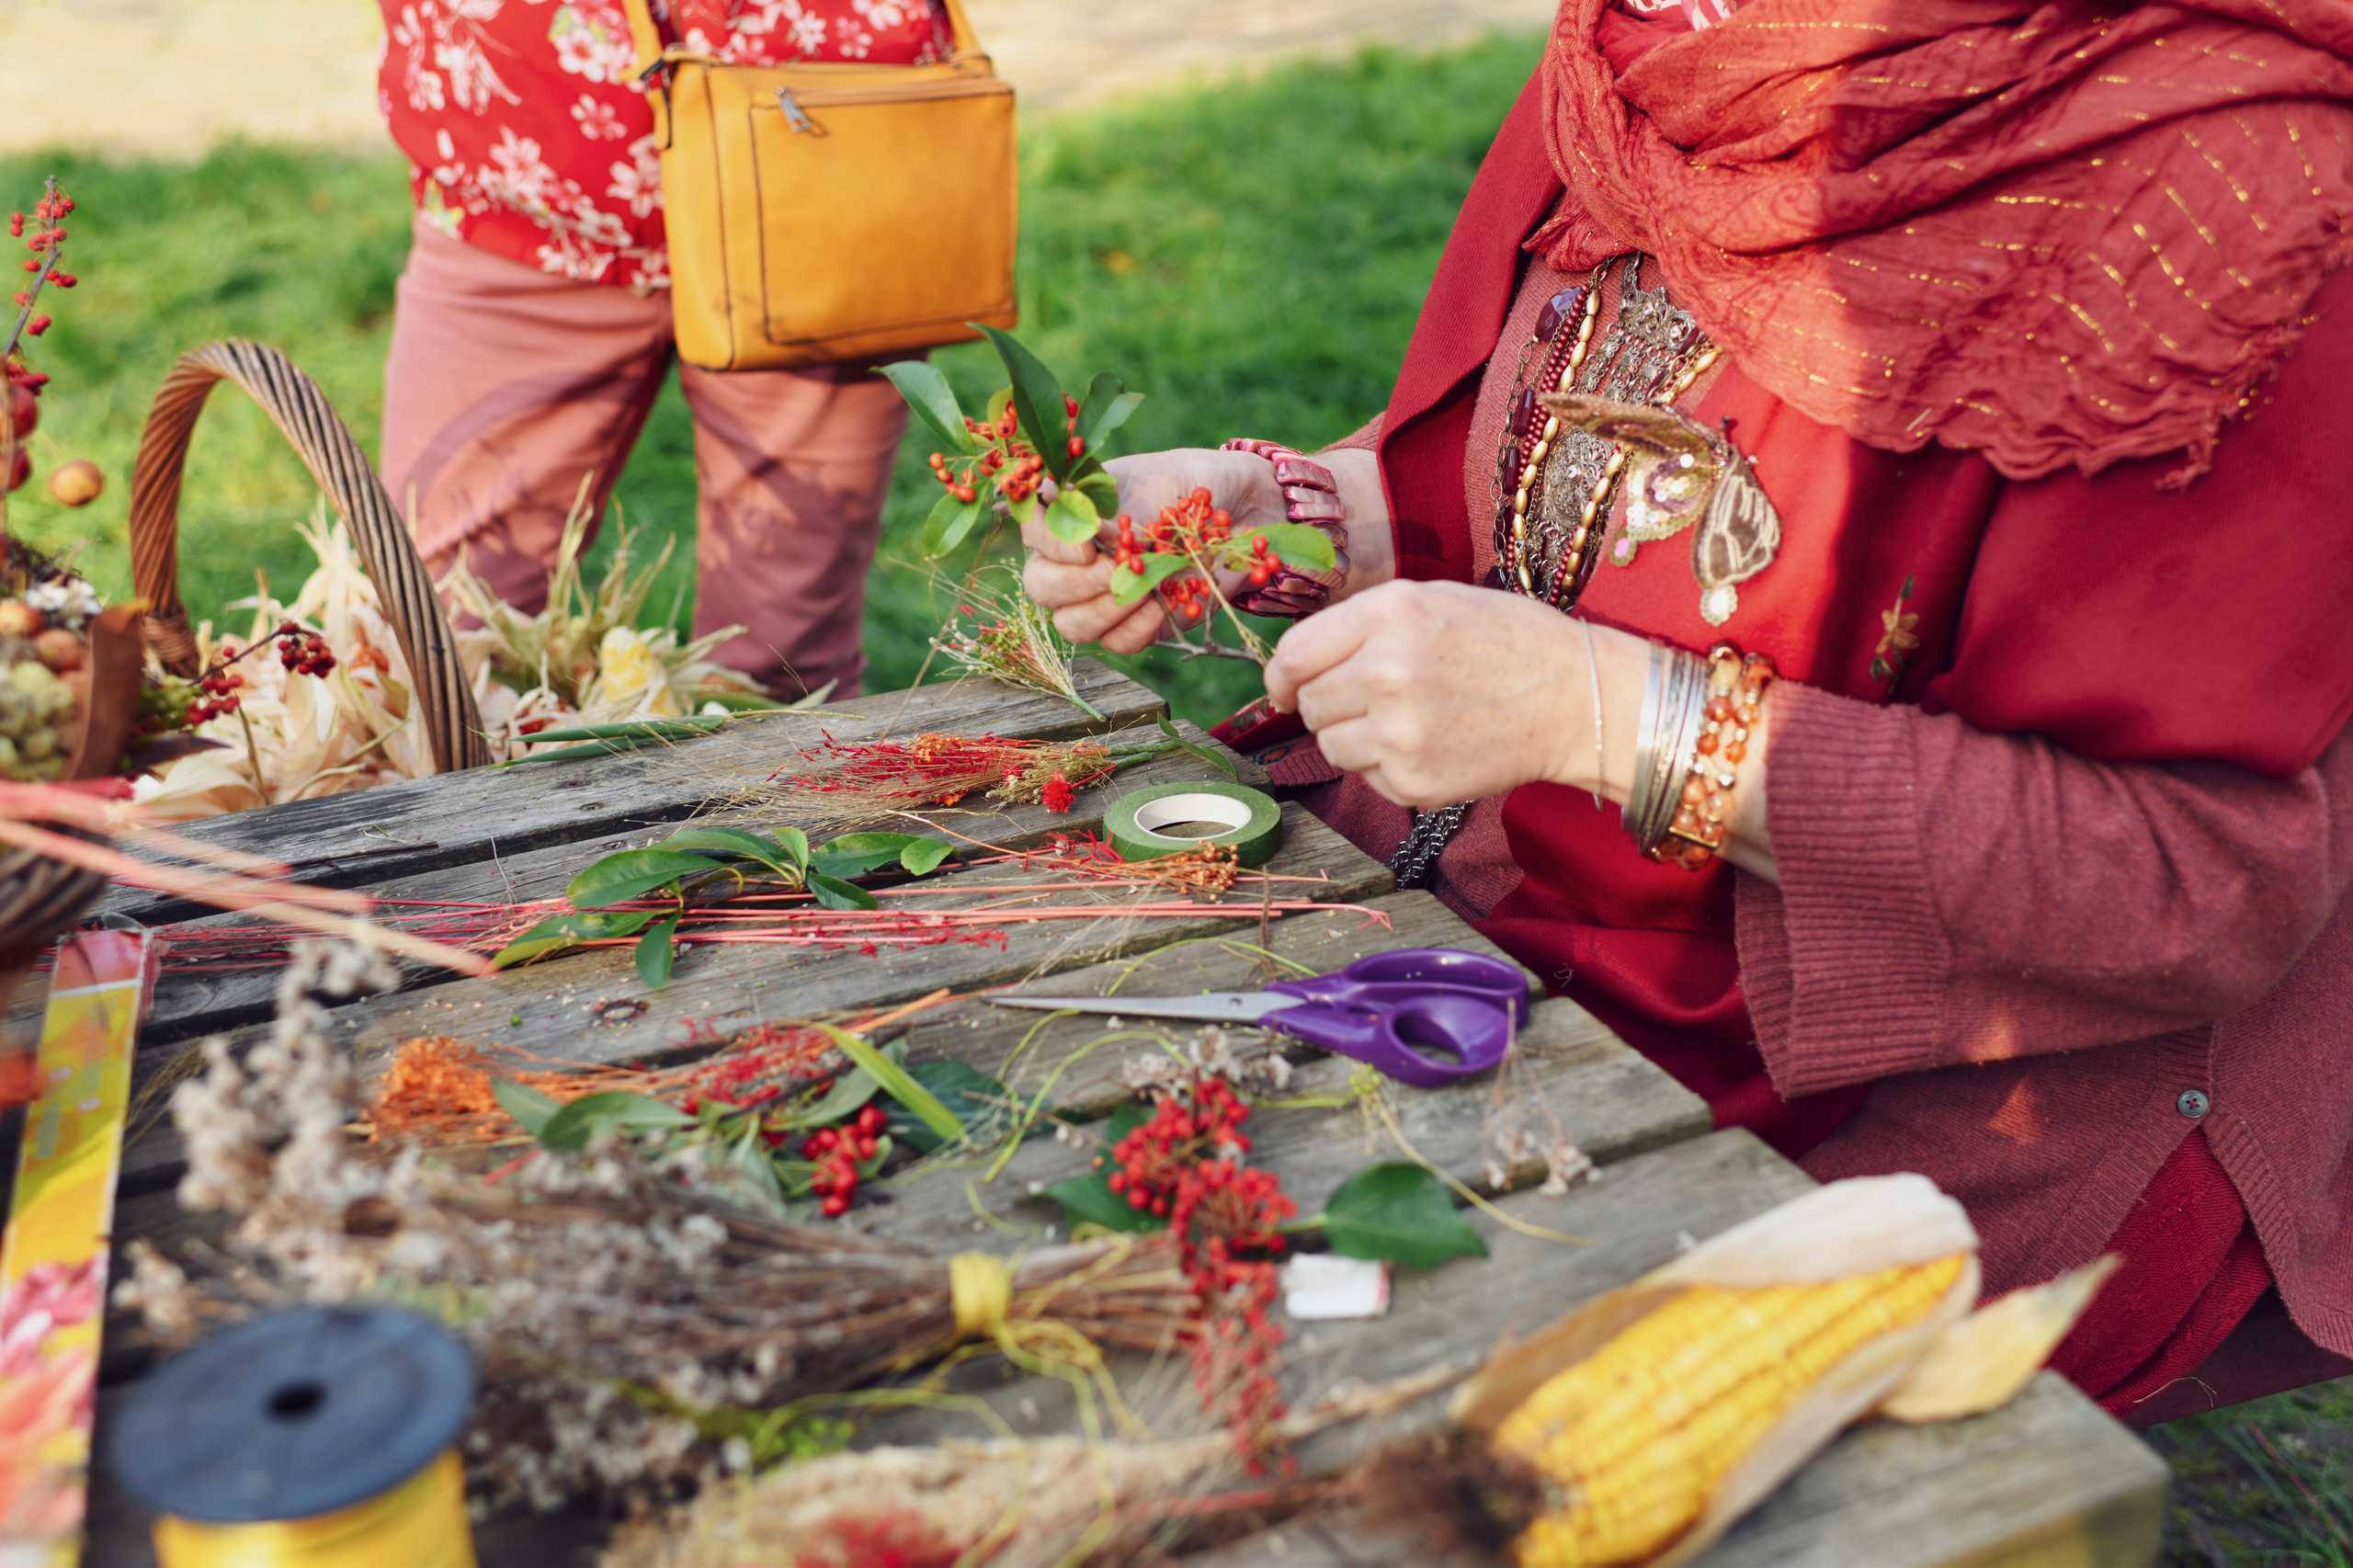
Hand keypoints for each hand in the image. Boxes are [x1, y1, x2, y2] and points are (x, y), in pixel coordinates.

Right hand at [1020, 448, 1278, 653]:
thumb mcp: (1162, 477)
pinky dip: (1134, 630)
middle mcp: (1078, 556)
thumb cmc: (1198, 482)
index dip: (1050, 542)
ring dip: (1101, 613)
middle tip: (1112, 571)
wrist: (1245, 511)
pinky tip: (1159, 606)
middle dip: (1072, 584)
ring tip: (1142, 592)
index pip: (1033, 527)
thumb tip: (1092, 536)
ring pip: (1071, 624)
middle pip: (1039, 585)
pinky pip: (1116, 643)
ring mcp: (1103, 594)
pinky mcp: (1137, 623)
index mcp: (1074, 509)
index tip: (1087, 544)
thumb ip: (1123, 506)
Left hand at [1263, 580, 1594, 807]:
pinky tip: (1430, 744)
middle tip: (1372, 699)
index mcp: (1388, 614)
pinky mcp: (1412, 781)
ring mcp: (1397, 732)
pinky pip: (1365, 776)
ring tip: (1405, 720)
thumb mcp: (1432, 600)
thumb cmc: (1504, 642)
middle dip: (1327, 703)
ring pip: (1329, 745)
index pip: (1294, 654)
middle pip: (1308, 704)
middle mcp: (1385, 671)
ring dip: (1353, 736)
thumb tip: (1296, 664)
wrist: (1573, 699)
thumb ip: (1361, 625)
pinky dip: (1385, 766)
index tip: (1284, 688)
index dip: (1281, 676)